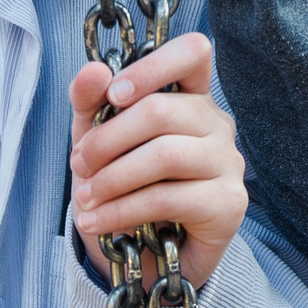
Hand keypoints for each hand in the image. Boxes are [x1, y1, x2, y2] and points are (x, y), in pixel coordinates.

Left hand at [68, 32, 248, 290]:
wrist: (144, 254)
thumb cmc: (123, 187)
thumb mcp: (96, 141)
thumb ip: (91, 103)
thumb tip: (93, 71)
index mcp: (191, 97)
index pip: (193, 53)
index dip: (152, 67)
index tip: (114, 95)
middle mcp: (217, 124)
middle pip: (163, 110)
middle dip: (107, 139)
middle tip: (78, 165)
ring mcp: (229, 163)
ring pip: (166, 155)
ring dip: (112, 179)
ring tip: (84, 200)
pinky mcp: (229, 204)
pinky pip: (170, 198)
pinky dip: (122, 211)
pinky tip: (97, 222)